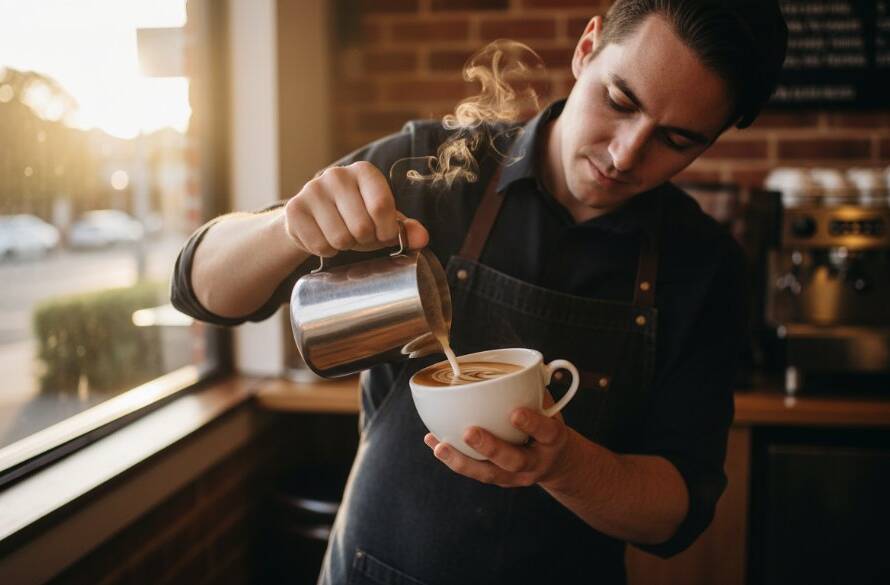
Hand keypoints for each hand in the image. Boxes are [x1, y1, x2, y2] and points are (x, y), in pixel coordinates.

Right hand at [283, 161, 428, 256]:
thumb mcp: (382, 220)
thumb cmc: (355, 216)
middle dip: (364, 240)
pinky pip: (319, 245)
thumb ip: (405, 229)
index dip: (385, 231)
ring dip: (344, 246)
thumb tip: (423, 239)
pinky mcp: (294, 209)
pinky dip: (325, 250)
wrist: (312, 218)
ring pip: (340, 238)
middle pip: (361, 226)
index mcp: (364, 172)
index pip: (381, 206)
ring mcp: (312, 189)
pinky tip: (323, 237)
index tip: (383, 235)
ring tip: (342, 234)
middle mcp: (337, 174)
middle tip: (359, 235)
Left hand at [423, 396, 574, 488]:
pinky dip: (453, 458)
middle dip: (490, 448)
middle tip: (469, 432)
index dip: (533, 424)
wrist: (555, 462)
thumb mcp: (551, 408)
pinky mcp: (498, 479)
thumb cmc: (546, 426)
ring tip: (440, 446)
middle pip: (514, 460)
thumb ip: (536, 390)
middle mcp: (536, 462)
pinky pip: (474, 471)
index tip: (515, 412)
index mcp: (553, 440)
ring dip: (462, 461)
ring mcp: (516, 476)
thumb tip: (519, 365)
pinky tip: (434, 443)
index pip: (547, 432)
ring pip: (489, 473)